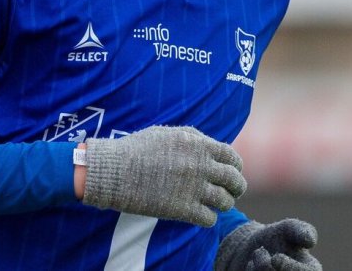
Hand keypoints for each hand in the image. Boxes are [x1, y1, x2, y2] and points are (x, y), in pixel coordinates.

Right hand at [81, 126, 245, 226]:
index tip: (234, 172)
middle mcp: (201, 165)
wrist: (114, 170)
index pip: (232, 157)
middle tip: (232, 192)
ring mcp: (193, 188)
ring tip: (217, 205)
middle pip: (234, 180)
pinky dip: (208, 218)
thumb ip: (194, 140)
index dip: (236, 166)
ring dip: (224, 204)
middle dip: (237, 187)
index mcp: (198, 144)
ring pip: (225, 201)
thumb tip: (212, 149)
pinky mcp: (182, 209)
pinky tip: (201, 215)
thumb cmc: (137, 150)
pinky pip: (209, 218)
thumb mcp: (168, 134)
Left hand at [215, 219, 321, 270]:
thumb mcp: (288, 228)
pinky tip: (251, 266)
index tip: (275, 258)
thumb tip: (311, 241)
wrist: (253, 248)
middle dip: (267, 267)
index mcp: (310, 269)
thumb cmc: (276, 238)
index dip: (291, 268)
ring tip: (257, 254)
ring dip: (257, 267)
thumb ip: (301, 230)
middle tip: (260, 251)